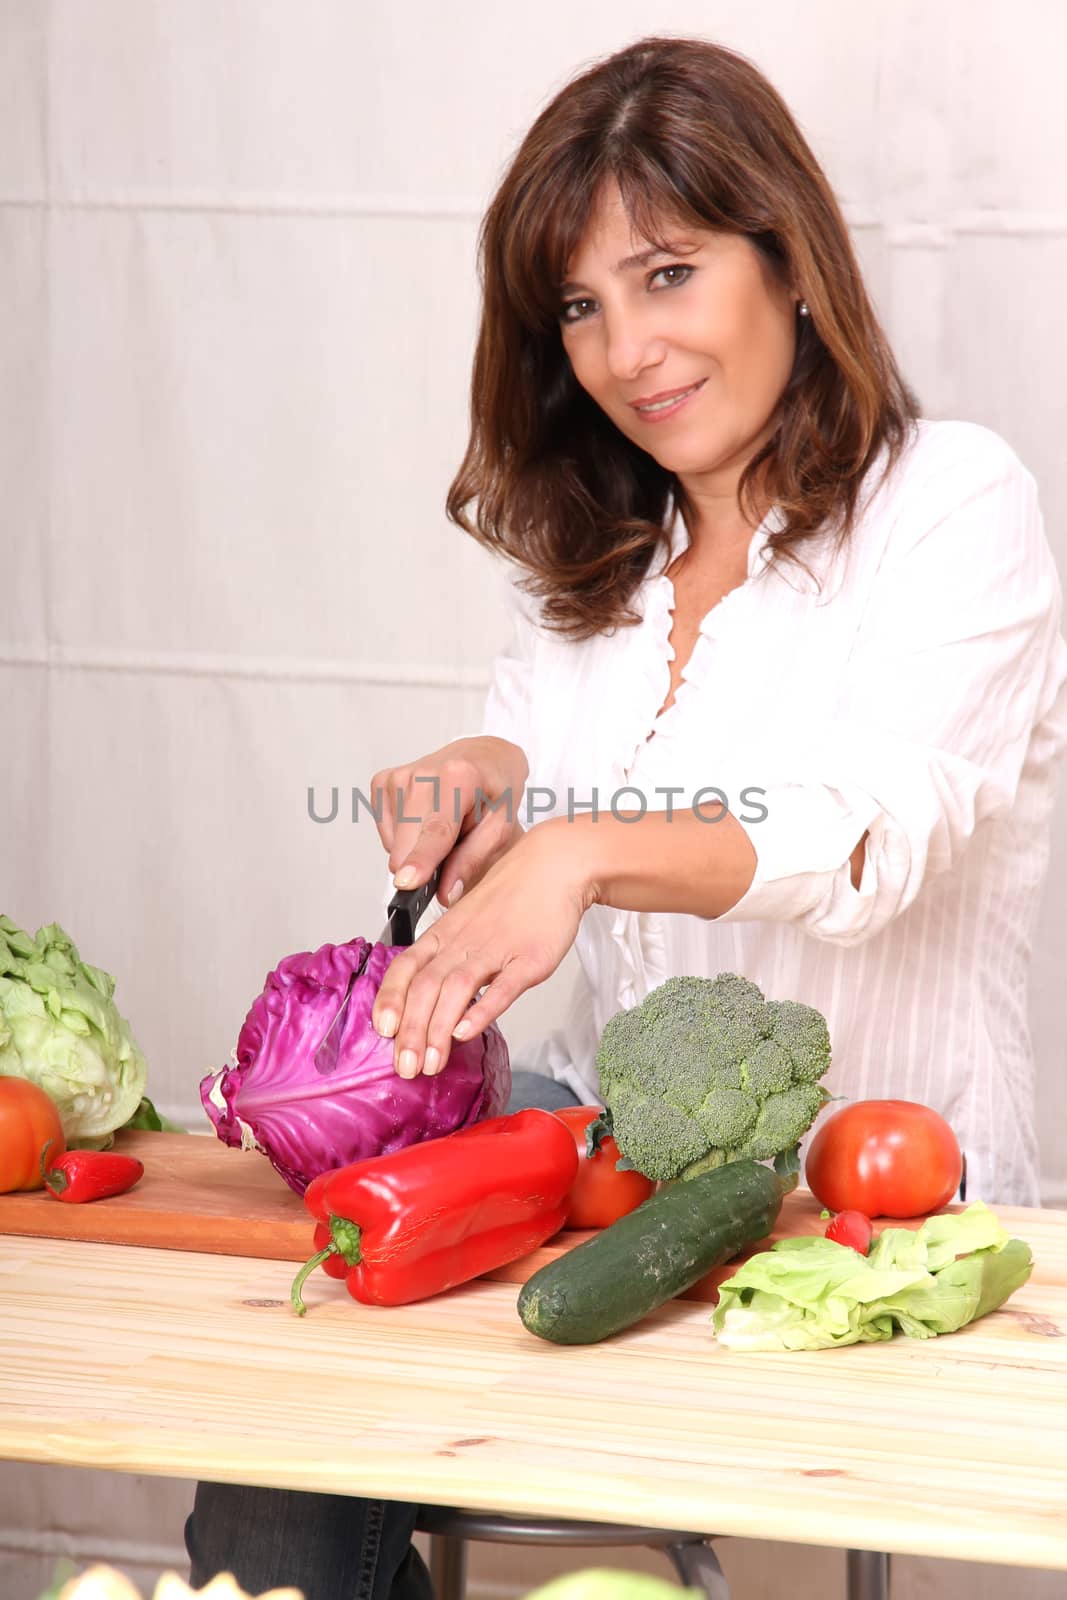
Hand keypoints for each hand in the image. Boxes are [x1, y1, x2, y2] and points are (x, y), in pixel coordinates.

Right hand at [369, 736, 528, 906]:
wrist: (482, 757)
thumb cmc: (493, 790)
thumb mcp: (501, 828)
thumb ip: (472, 861)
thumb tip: (446, 893)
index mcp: (459, 778)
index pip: (436, 829)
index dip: (420, 859)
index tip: (406, 883)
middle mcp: (423, 773)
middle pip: (408, 843)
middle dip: (426, 861)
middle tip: (454, 846)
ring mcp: (398, 777)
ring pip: (394, 844)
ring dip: (418, 847)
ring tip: (444, 827)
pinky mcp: (382, 783)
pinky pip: (387, 834)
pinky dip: (406, 837)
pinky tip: (425, 821)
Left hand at [370, 818, 593, 1077]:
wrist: (554, 866)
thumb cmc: (513, 896)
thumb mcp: (468, 922)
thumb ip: (447, 957)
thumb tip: (427, 996)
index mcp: (444, 935)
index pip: (405, 968)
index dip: (390, 1000)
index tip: (381, 1031)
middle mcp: (462, 942)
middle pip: (425, 987)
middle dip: (411, 1032)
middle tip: (404, 1068)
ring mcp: (495, 950)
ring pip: (455, 990)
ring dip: (438, 1030)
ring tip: (431, 1063)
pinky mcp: (529, 959)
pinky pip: (501, 987)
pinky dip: (481, 1010)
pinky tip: (467, 1032)